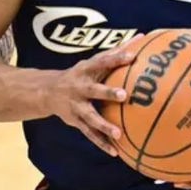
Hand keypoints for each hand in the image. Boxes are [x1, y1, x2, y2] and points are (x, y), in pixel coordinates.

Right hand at [43, 35, 143, 156]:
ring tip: (118, 134)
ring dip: (104, 125)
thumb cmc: (81, 73)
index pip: (102, 62)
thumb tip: (142, 37)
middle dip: (108, 93)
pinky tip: (115, 152)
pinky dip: (101, 143)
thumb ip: (117, 51)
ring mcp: (76, 106)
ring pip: (90, 117)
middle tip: (124, 96)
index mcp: (86, 70)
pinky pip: (89, 134)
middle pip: (94, 90)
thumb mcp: (94, 62)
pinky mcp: (76, 121)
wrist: (48, 91)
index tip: (132, 56)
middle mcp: (79, 88)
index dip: (116, 58)